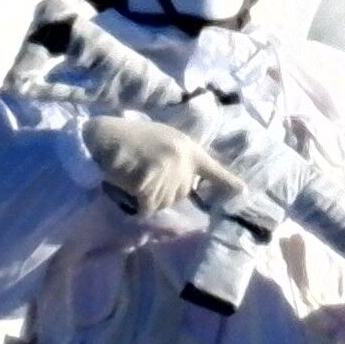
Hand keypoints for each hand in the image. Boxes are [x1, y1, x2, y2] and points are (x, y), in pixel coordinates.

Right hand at [82, 111, 217, 219]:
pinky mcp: (148, 182)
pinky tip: (125, 185)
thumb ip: (179, 160)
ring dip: (147, 199)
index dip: (227, 182)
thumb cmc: (128, 138)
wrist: (102, 136)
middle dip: (163, 192)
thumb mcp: (162, 141)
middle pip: (180, 196)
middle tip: (143, 174)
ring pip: (163, 204)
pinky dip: (135, 203)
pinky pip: (147, 207)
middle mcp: (182, 159)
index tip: (242, 191)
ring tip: (132, 177)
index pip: (211, 168)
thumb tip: (189, 187)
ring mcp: (166, 170)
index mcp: (187, 147)